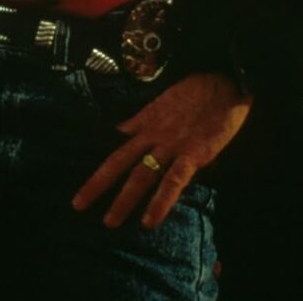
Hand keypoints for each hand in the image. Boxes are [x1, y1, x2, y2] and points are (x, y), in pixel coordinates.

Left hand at [72, 71, 251, 228]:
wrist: (225, 81)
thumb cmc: (197, 90)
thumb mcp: (163, 101)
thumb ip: (142, 119)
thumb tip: (122, 129)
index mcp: (147, 123)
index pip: (117, 149)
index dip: (100, 167)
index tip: (84, 184)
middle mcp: (154, 135)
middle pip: (120, 161)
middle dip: (98, 184)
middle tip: (78, 204)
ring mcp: (172, 145)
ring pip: (142, 174)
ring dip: (124, 199)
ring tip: (109, 221)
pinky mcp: (193, 154)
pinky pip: (174, 181)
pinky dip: (160, 202)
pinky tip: (149, 221)